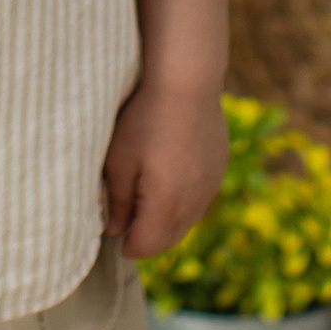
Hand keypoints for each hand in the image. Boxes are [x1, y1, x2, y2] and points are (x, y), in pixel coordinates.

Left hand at [103, 78, 227, 261]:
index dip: (126, 245)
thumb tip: (115, 230)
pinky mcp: (218, 170)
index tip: (112, 233)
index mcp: (166, 204)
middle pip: (168, 240)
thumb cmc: (145, 118)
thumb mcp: (119, 159)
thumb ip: (117, 200)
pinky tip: (168, 176)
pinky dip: (182, 200)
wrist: (187, 82)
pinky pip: (199, 199)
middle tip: (125, 218)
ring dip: (165, 220)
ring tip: (144, 195)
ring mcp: (210, 187)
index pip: (146, 246)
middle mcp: (194, 202)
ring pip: (186, 221)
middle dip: (146, 237)